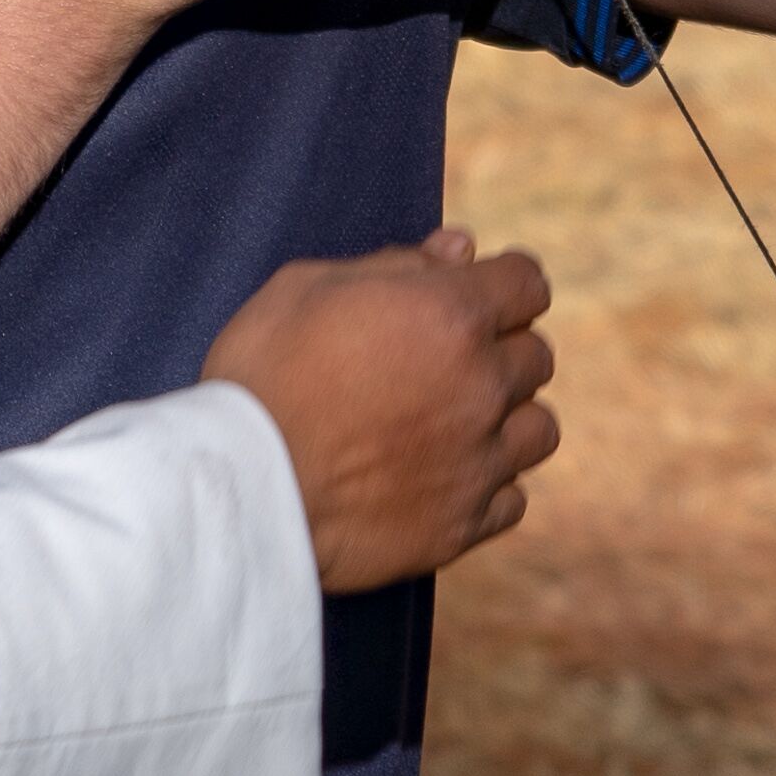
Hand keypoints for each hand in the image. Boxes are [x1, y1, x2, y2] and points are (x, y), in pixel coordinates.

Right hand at [201, 229, 562, 590]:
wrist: (238, 491)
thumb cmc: (260, 376)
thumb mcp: (306, 288)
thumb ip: (393, 263)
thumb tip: (458, 250)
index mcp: (452, 316)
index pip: (527, 284)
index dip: (501, 286)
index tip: (476, 297)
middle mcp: (482, 386)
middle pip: (535, 356)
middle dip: (499, 350)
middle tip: (443, 362)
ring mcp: (479, 461)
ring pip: (538, 428)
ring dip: (507, 419)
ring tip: (455, 423)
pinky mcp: (463, 525)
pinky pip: (512, 498)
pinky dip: (489, 485)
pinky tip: (444, 477)